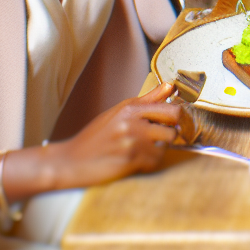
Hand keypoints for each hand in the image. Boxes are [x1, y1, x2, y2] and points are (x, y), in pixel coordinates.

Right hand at [44, 81, 181, 190]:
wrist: (71, 162)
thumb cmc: (96, 138)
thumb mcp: (118, 113)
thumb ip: (147, 100)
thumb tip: (171, 86)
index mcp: (129, 108)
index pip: (171, 108)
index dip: (178, 117)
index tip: (175, 122)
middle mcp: (132, 121)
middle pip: (174, 126)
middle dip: (171, 132)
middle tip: (161, 137)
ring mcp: (132, 141)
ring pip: (165, 145)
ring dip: (158, 149)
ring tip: (142, 149)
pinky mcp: (131, 159)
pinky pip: (155, 161)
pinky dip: (148, 163)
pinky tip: (133, 161)